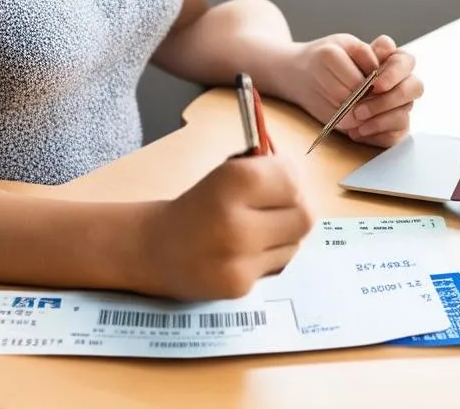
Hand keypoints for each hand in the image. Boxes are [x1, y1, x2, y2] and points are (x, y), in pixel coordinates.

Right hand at [138, 155, 314, 300]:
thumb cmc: (197, 204)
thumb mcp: (226, 174)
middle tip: (279, 206)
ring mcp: (240, 260)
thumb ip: (265, 172)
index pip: (292, 180)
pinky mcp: (240, 287)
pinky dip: (269, 255)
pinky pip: (277, 265)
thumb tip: (301, 177)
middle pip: (304, 215)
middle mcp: (238, 223)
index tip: (279, 178)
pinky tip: (246, 251)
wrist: (155, 248)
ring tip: (259, 229)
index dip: (290, 178)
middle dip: (296, 208)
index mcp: (233, 182)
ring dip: (285, 234)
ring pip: (295, 243)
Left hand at [285, 33, 422, 147]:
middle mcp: (397, 80)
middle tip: (361, 108)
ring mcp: (395, 103)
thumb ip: (352, 64)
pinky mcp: (388, 124)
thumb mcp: (332, 53)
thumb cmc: (323, 61)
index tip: (375, 83)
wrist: (307, 78)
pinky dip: (377, 134)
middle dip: (389, 100)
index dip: (394, 73)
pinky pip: (396, 134)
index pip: (405, 62)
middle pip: (414, 88)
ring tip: (355, 119)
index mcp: (387, 57)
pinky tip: (357, 132)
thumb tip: (366, 85)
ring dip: (380, 119)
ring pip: (405, 113)